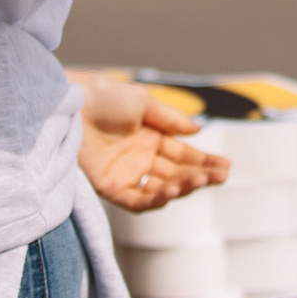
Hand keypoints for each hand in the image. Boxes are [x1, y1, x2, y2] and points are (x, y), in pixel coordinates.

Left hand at [70, 72, 230, 210]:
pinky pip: (135, 201)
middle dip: (199, 176)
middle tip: (220, 177)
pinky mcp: (108, 186)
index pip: (183, 154)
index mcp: (150, 137)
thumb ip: (170, 120)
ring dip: (180, 188)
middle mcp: (140, 158)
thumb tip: (198, 130)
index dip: (204, 161)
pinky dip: (153, 200)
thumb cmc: (104, 96)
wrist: (70, 103)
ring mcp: (125, 174)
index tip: (225, 167)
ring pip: (159, 189)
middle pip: (176, 174)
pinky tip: (170, 192)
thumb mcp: (144, 103)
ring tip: (197, 181)